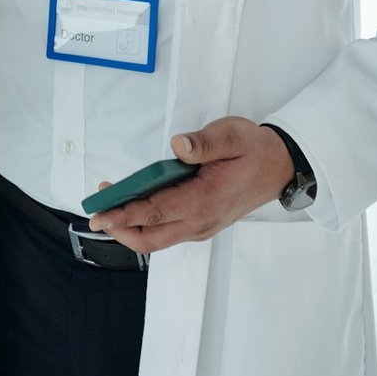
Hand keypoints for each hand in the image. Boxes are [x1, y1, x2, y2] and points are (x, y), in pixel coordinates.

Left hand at [85, 118, 294, 253]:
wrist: (280, 168)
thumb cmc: (254, 150)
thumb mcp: (232, 135)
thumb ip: (205, 142)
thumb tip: (179, 147)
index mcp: (205, 200)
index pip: (156, 212)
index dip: (124, 214)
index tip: (99, 214)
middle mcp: (200, 221)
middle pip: (149, 238)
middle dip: (119, 228)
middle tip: (96, 210)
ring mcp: (200, 226)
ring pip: (156, 239)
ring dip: (130, 227)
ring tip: (110, 204)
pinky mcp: (200, 224)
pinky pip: (166, 232)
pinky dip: (145, 224)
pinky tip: (134, 205)